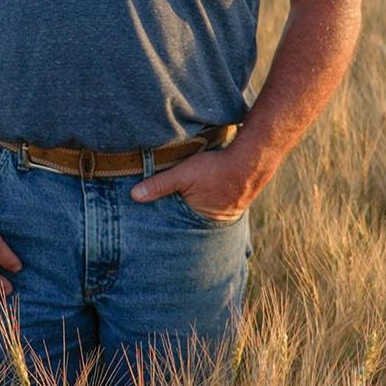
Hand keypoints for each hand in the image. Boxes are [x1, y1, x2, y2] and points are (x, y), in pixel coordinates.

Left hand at [130, 148, 260, 221]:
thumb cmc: (217, 168)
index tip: (146, 220)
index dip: (161, 220)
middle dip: (174, 220)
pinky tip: (200, 197)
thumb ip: (159, 184)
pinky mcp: (230, 206)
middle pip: (185, 223)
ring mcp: (222, 216)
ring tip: (178, 206)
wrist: (251, 160)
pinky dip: (203, 204)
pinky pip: (211, 208)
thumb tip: (134, 195)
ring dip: (189, 211)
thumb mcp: (184, 173)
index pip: (172, 225)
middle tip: (156, 218)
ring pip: (198, 216)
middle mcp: (210, 223)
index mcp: (196, 220)